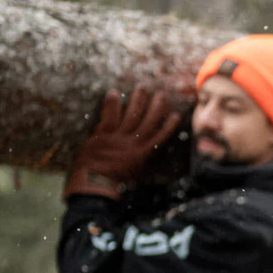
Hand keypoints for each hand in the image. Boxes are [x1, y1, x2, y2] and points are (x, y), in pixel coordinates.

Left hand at [63, 87, 181, 199]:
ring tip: (142, 88)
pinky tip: (114, 92)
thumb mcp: (133, 176)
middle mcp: (133, 144)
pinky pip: (109, 116)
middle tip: (161, 94)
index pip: (159, 137)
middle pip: (148, 122)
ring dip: (138, 101)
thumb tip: (144, 160)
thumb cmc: (115, 184)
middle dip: (156, 107)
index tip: (176, 115)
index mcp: (142, 155)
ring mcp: (118, 138)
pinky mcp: (103, 135)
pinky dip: (112, 104)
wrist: (96, 184)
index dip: (169, 125)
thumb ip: (138, 164)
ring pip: (131, 116)